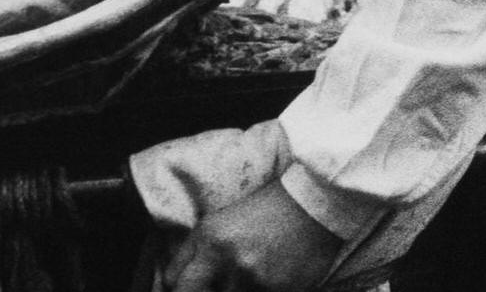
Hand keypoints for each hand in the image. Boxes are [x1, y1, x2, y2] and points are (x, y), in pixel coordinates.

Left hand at [162, 178, 342, 291]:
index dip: (175, 289)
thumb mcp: (224, 220)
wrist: (312, 202)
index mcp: (208, 237)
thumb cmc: (267, 207)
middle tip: (215, 284)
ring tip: (251, 271)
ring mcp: (251, 278)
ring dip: (234, 290)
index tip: (182, 288)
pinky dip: (259, 291)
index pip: (173, 280)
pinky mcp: (275, 291)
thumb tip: (172, 282)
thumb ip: (197, 250)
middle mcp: (225, 260)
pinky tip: (268, 278)